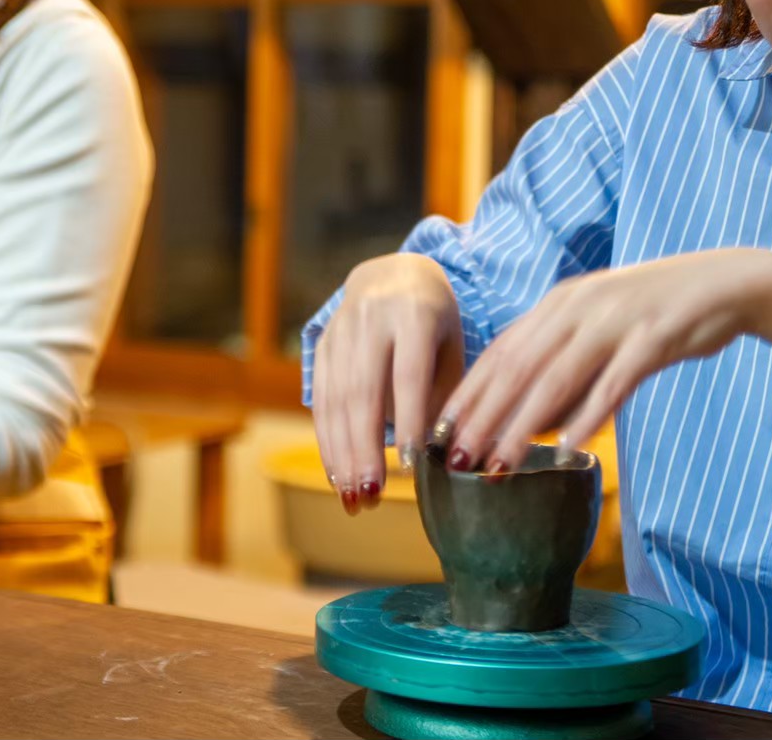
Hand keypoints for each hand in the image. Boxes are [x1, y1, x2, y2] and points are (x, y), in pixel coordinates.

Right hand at [312, 253, 463, 513]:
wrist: (394, 273)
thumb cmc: (436, 320)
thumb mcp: (451, 345)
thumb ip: (444, 394)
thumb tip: (438, 457)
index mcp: (414, 313)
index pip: (409, 374)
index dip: (408, 420)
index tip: (411, 466)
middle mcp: (370, 318)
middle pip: (364, 391)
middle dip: (365, 448)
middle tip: (371, 494)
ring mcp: (339, 331)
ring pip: (336, 400)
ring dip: (342, 454)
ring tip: (353, 497)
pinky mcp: (321, 345)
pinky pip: (320, 399)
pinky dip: (327, 440)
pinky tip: (337, 474)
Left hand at [438, 248, 771, 472]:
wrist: (725, 284)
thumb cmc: (657, 314)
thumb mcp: (599, 329)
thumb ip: (564, 366)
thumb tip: (530, 423)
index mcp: (560, 305)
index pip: (499, 352)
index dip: (468, 393)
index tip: (440, 431)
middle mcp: (577, 309)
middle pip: (517, 368)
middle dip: (482, 417)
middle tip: (456, 459)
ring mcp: (614, 322)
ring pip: (556, 379)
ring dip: (522, 426)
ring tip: (498, 465)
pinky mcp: (653, 339)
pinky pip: (614, 383)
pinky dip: (588, 415)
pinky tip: (568, 448)